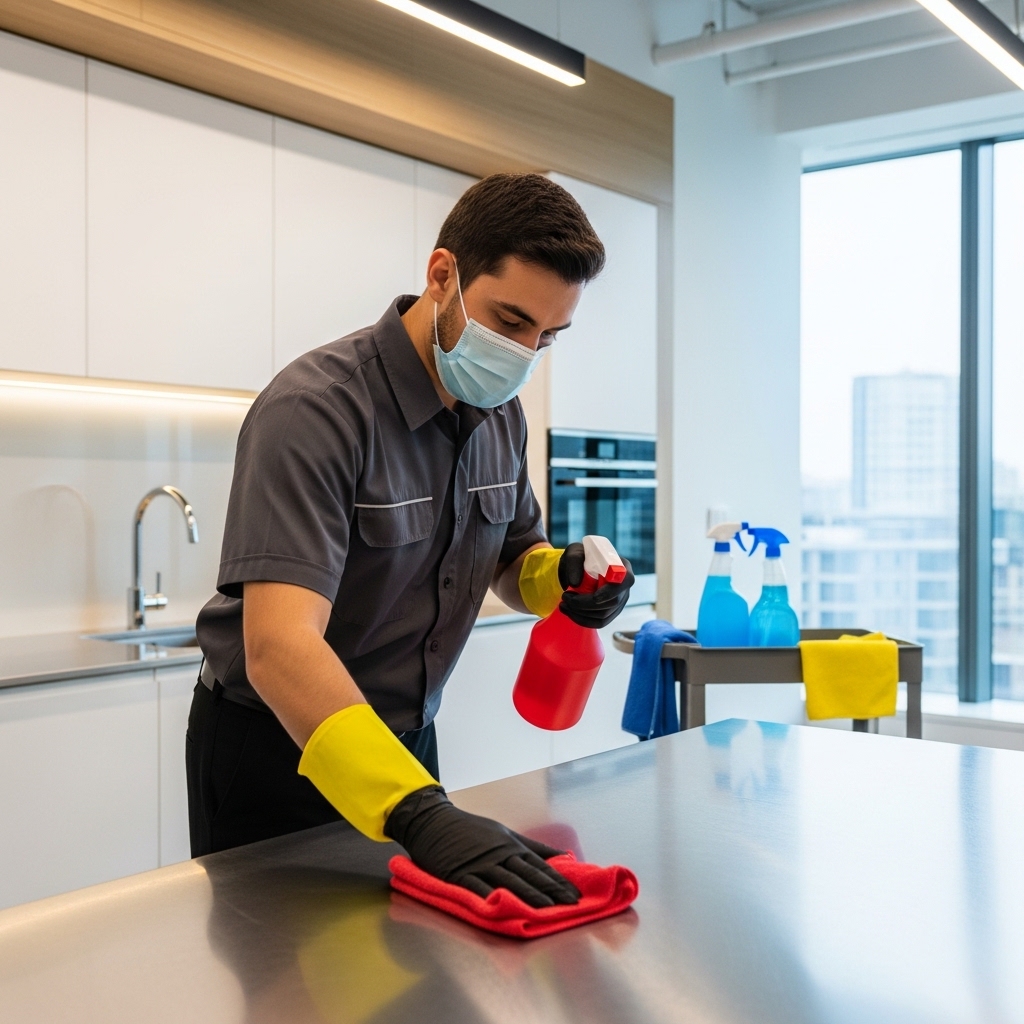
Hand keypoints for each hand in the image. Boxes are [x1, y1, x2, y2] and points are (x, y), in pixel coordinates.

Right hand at [384, 786, 580, 907]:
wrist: (434, 822)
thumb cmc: (471, 829)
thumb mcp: (505, 833)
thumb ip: (533, 847)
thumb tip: (563, 855)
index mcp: (511, 846)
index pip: (540, 866)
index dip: (559, 880)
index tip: (576, 893)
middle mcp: (499, 855)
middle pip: (529, 875)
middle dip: (551, 890)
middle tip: (570, 904)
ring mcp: (479, 865)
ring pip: (508, 882)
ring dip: (529, 896)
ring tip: (547, 909)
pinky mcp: (459, 875)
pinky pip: (478, 888)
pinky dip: (490, 898)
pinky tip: (503, 908)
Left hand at [557, 543, 634, 628]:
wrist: (579, 568)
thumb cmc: (580, 557)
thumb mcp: (575, 553)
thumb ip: (574, 562)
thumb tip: (575, 583)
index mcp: (622, 566)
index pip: (625, 581)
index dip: (611, 592)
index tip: (594, 597)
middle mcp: (624, 585)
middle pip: (612, 603)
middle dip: (586, 604)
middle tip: (565, 597)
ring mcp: (619, 600)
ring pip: (604, 616)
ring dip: (580, 614)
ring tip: (564, 605)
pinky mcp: (611, 612)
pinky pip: (600, 622)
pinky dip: (582, 620)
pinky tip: (569, 612)